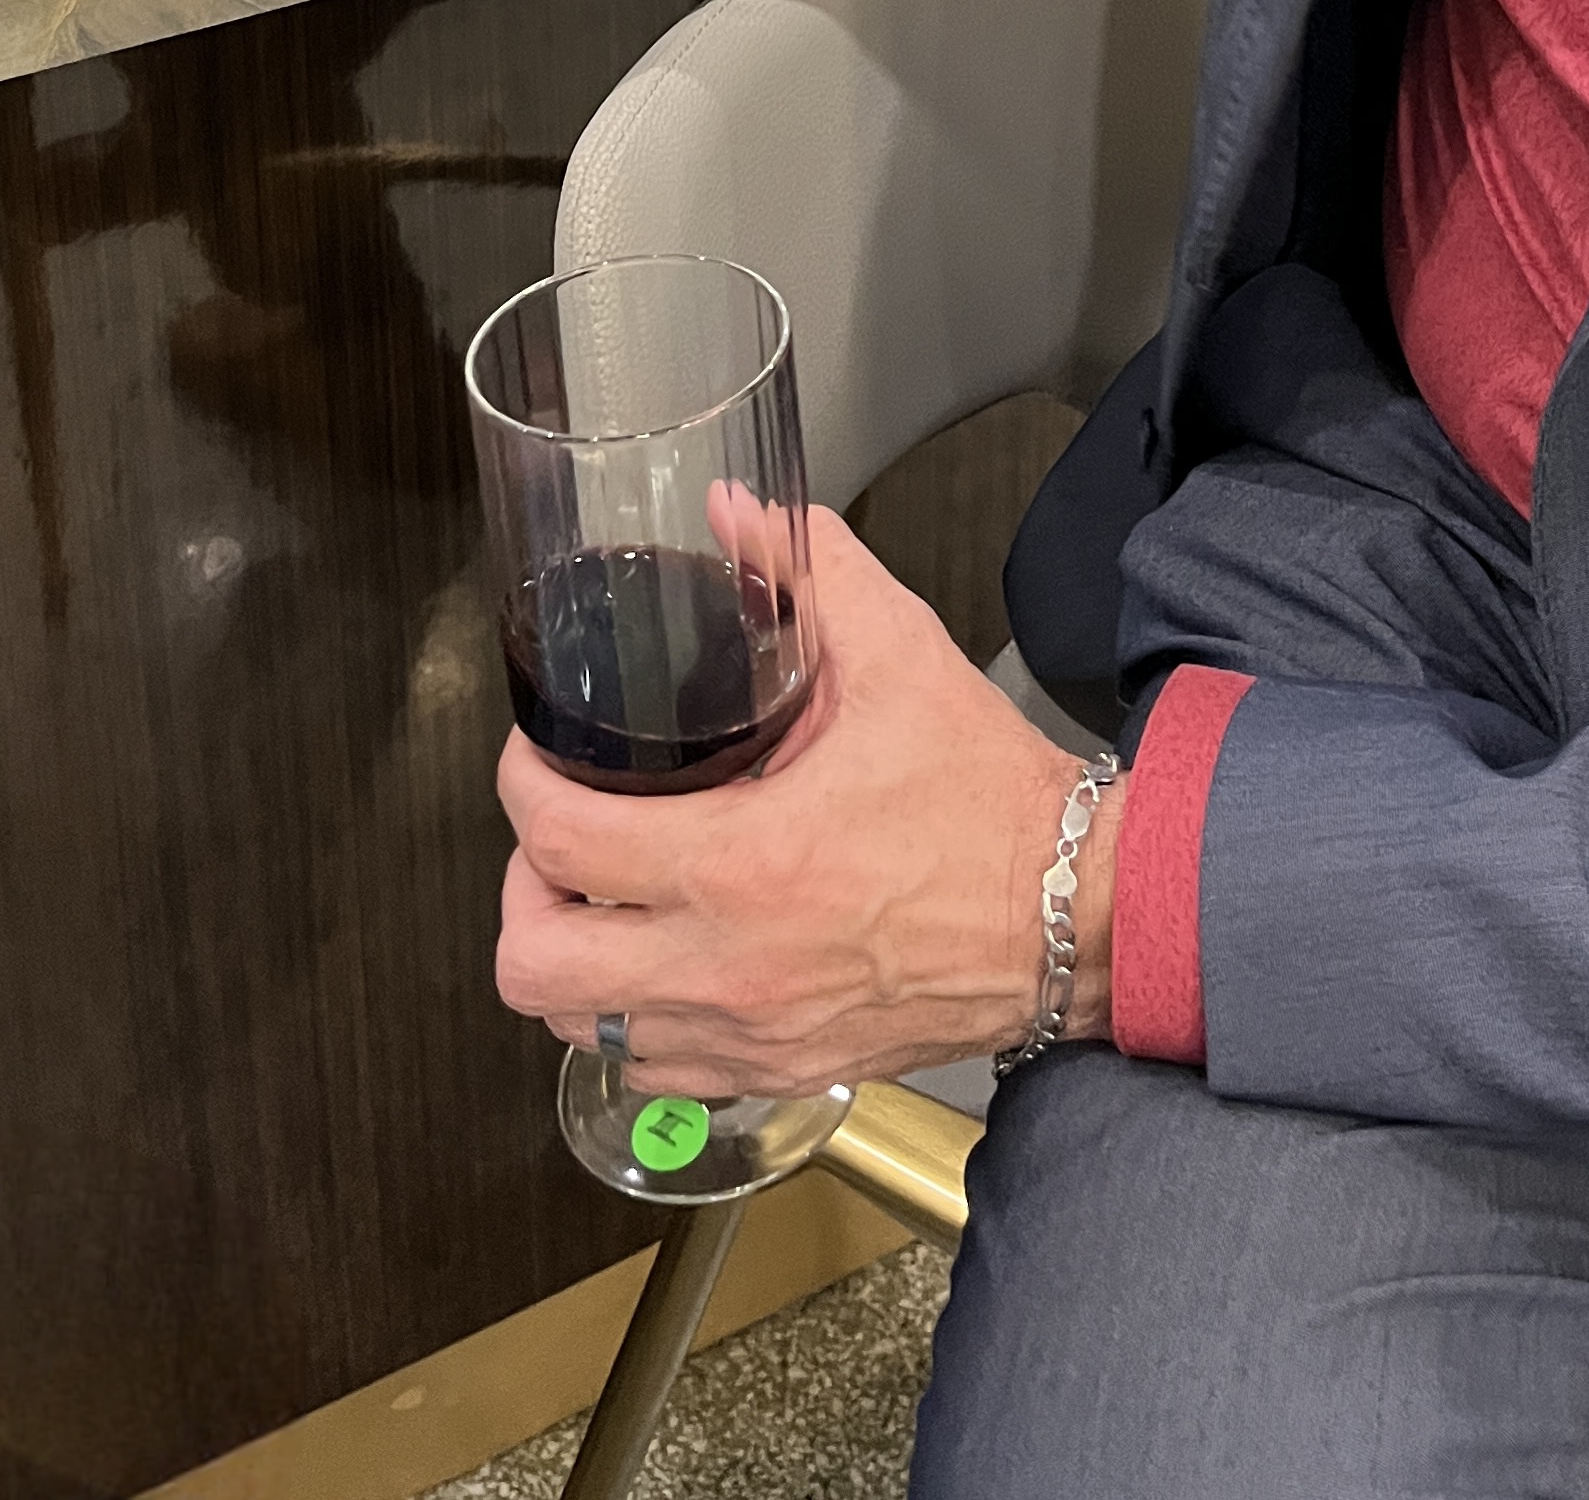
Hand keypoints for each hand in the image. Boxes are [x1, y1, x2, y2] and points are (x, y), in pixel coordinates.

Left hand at [494, 508, 1118, 1096]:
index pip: (561, 838)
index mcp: (744, 861)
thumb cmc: (989, 802)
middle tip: (558, 842)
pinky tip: (663, 963)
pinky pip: (654, 1074)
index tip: (533, 757)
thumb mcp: (897, 656)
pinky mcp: (779, 1071)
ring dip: (572, 964)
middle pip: (536, 965)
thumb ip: (806, 573)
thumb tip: (739, 513)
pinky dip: (633, 1024)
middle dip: (523, 893)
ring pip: (582, 1032)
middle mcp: (729, 964)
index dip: (520, 784)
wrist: (1068, 912)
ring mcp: (750, 1032)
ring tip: (602, 902)